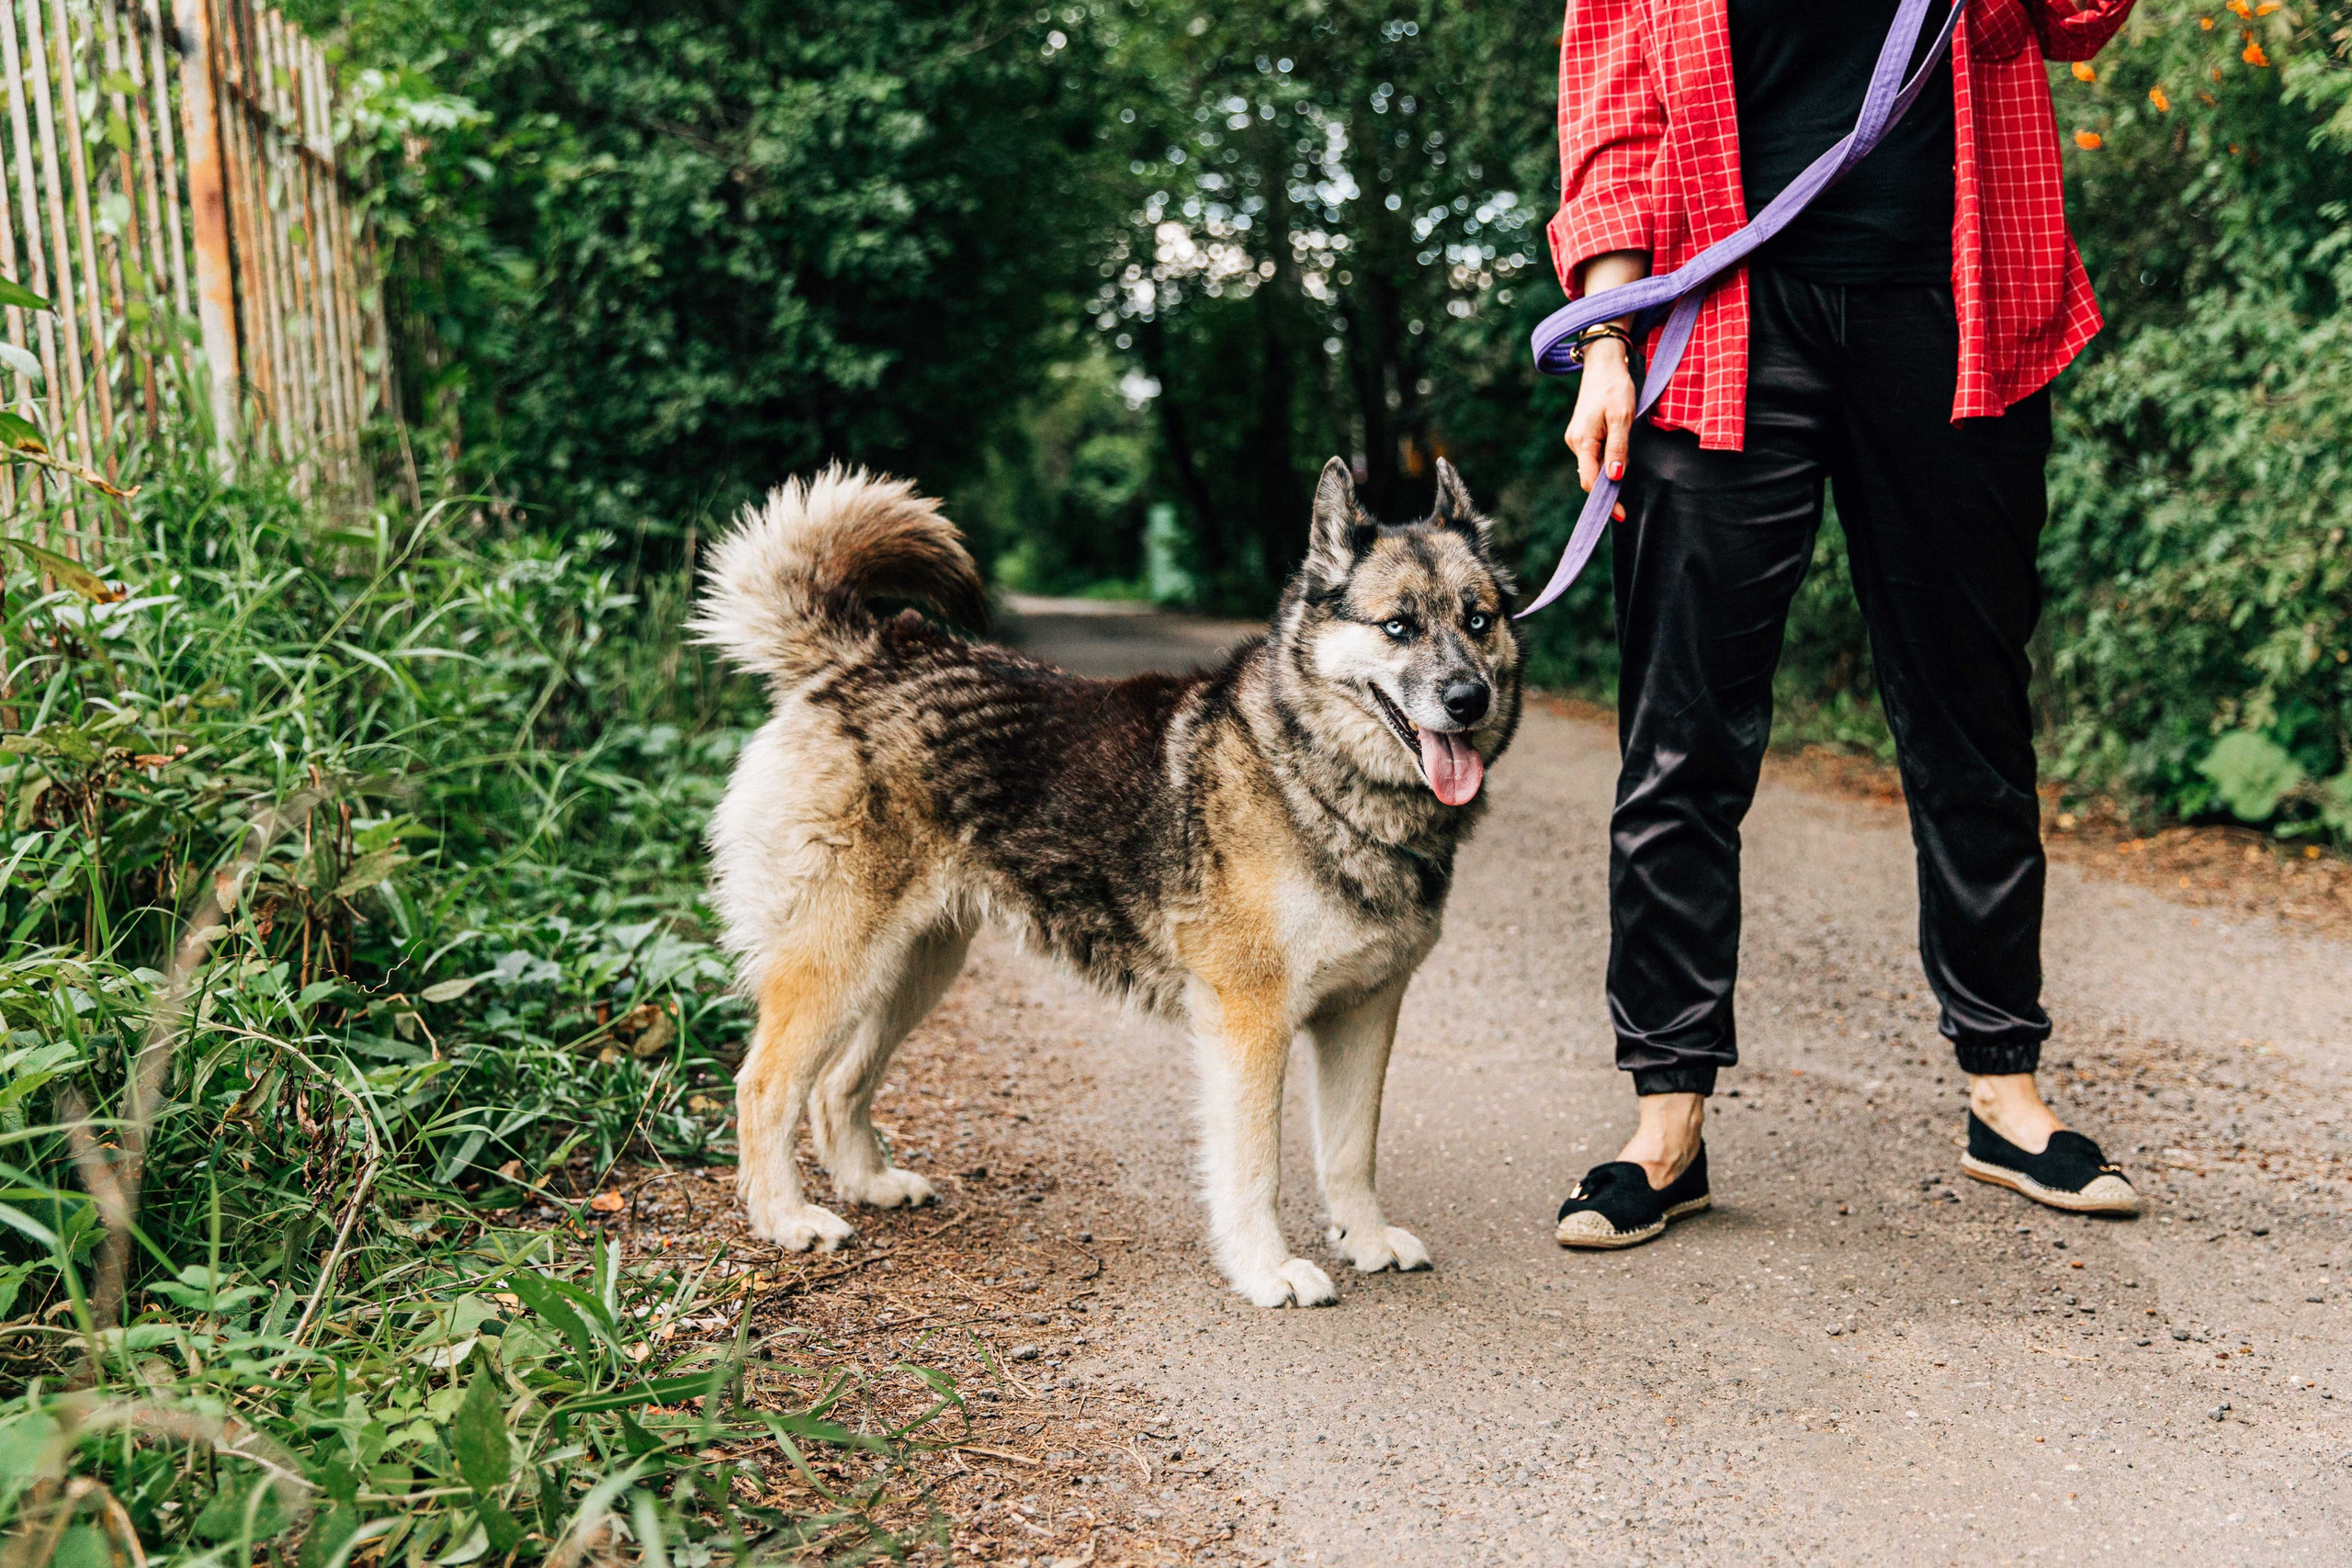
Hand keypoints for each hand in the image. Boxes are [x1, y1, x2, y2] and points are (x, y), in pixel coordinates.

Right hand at [1563, 338, 1633, 522]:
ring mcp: (1576, 439)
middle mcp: (1574, 443)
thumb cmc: (1615, 388)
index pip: (1591, 480)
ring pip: (1593, 466)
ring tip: (1626, 456)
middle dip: (1608, 488)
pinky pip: (1593, 456)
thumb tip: (1615, 477)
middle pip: (1590, 477)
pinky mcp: (1581, 435)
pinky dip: (1606, 461)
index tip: (1620, 515)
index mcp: (1582, 441)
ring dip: (1609, 471)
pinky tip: (1618, 451)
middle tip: (1626, 495)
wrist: (1603, 364)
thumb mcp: (1622, 417)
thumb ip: (1619, 448)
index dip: (1605, 500)